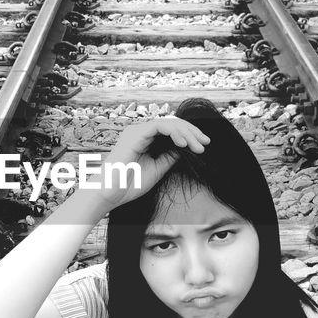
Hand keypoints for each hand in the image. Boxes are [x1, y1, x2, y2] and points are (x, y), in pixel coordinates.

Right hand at [93, 117, 209, 209]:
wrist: (110, 194)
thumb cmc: (129, 184)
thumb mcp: (158, 169)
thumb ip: (169, 157)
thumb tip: (186, 148)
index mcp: (144, 140)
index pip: (170, 131)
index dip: (189, 136)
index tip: (203, 146)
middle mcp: (140, 132)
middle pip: (172, 124)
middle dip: (192, 132)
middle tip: (206, 143)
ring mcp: (137, 131)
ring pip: (168, 123)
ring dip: (187, 133)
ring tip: (199, 146)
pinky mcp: (135, 134)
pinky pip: (160, 126)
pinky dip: (174, 133)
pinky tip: (184, 143)